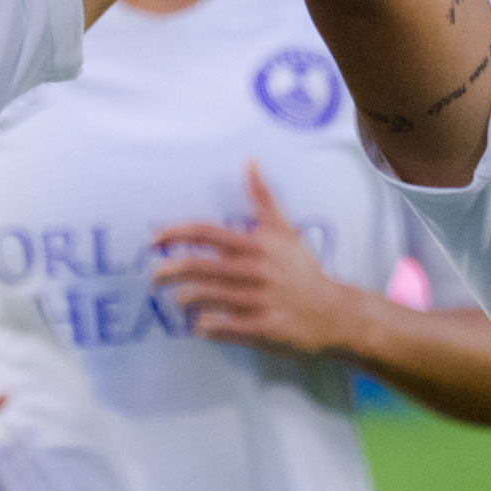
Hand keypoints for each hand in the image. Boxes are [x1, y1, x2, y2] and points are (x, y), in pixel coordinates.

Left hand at [152, 162, 369, 361]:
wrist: (336, 313)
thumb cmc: (303, 271)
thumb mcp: (285, 231)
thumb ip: (263, 198)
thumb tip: (250, 161)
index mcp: (258, 244)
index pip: (207, 233)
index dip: (176, 234)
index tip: (154, 240)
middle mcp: (257, 270)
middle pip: (199, 266)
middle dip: (169, 271)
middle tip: (155, 277)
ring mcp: (260, 300)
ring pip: (207, 297)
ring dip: (185, 299)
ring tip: (180, 300)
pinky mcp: (264, 329)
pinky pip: (223, 327)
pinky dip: (205, 326)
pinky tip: (200, 324)